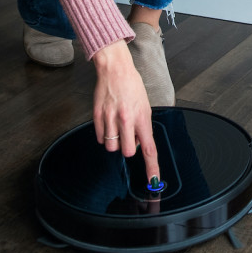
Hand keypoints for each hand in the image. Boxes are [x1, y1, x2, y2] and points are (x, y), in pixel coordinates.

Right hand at [91, 40, 160, 184]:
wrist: (115, 69)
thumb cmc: (132, 87)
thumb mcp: (145, 106)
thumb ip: (143, 127)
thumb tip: (139, 143)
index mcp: (142, 118)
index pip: (149, 149)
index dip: (152, 168)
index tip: (154, 182)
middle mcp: (127, 120)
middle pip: (128, 152)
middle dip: (128, 148)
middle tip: (128, 135)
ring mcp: (111, 118)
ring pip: (112, 148)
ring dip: (115, 142)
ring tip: (117, 127)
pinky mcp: (97, 116)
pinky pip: (101, 139)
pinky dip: (105, 136)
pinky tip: (108, 123)